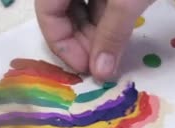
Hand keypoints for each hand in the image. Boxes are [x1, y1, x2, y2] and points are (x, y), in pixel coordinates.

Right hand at [35, 0, 154, 81]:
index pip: (47, 12)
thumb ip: (113, 33)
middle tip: (101, 64)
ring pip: (83, 6)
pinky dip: (108, 19)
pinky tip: (120, 35)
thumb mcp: (127, 0)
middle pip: (63, 11)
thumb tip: (101, 74)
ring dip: (96, 33)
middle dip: (81, 40)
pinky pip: (101, 1)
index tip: (85, 67)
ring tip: (113, 54)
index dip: (63, 43)